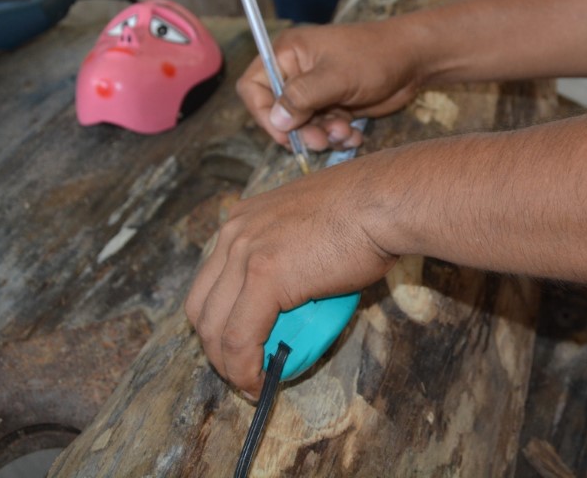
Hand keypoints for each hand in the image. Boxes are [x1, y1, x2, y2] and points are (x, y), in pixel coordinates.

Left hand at [184, 158, 397, 396]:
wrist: (385, 201)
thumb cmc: (366, 214)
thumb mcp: (310, 228)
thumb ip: (291, 253)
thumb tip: (298, 290)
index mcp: (242, 220)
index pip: (210, 282)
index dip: (218, 321)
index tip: (238, 346)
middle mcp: (234, 233)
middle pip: (200, 306)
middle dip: (214, 348)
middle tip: (241, 370)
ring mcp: (245, 252)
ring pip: (214, 328)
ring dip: (227, 366)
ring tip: (252, 383)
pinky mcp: (263, 276)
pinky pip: (240, 338)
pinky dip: (244, 370)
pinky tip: (259, 384)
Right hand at [236, 21, 424, 151]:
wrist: (414, 60)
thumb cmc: (374, 56)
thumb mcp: (335, 76)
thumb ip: (302, 97)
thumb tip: (275, 120)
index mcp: (288, 54)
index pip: (254, 87)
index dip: (264, 113)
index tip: (283, 132)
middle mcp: (298, 72)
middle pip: (279, 112)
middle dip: (299, 131)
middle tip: (320, 141)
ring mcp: (317, 91)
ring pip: (304, 126)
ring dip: (322, 136)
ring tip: (345, 133)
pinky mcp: (335, 106)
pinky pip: (325, 130)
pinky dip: (337, 137)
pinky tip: (355, 135)